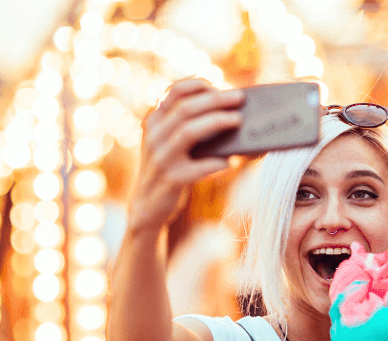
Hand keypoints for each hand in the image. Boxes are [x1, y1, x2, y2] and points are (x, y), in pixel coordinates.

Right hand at [129, 78, 243, 233]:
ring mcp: (161, 158)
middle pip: (186, 107)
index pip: (174, 91)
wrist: (148, 207)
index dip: (198, 85)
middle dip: (216, 100)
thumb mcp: (171, 144)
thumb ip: (188, 126)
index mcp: (154, 122)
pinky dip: (217, 163)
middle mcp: (154, 136)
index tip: (220, 86)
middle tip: (240, 98)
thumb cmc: (171, 171)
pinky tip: (230, 163)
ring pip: (188, 130)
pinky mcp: (171, 180)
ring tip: (238, 120)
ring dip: (217, 122)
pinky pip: (198, 167)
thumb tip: (229, 113)